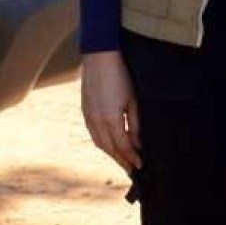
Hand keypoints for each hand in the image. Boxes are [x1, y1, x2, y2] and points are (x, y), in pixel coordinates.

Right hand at [80, 50, 140, 173]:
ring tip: (122, 159)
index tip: (140, 166)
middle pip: (109, 149)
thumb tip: (138, 143)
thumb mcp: (133, 100)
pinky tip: (110, 143)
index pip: (123, 147)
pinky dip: (102, 142)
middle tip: (132, 169)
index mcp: (110, 119)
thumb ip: (135, 124)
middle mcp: (96, 121)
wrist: (100, 55)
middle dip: (121, 160)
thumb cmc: (121, 75)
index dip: (132, 158)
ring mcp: (88, 116)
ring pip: (99, 143)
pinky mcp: (85, 110)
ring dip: (111, 153)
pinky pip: (93, 133)